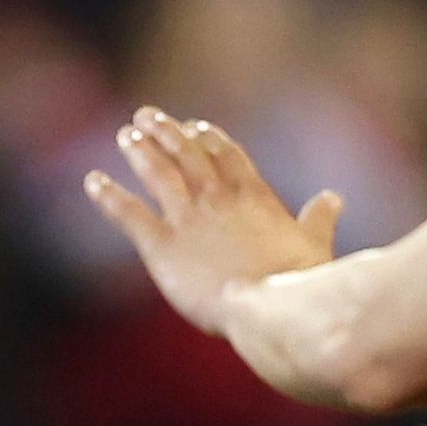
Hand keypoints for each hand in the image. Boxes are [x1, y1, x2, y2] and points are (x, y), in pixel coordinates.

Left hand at [84, 107, 342, 333]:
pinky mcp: (161, 247)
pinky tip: (92, 181)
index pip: (227, 156)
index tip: (195, 126)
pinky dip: (109, 196)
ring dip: (140, 151)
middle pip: (188, 154)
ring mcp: (188, 220)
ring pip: (158, 173)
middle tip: (147, 115)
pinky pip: (129, 214)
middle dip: (167, 132)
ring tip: (125, 135)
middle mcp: (217, 200)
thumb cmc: (298, 285)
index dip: (209, 139)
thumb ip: (319, 219)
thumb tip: (334, 198)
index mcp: (253, 197)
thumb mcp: (314, 245)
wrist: (269, 310)